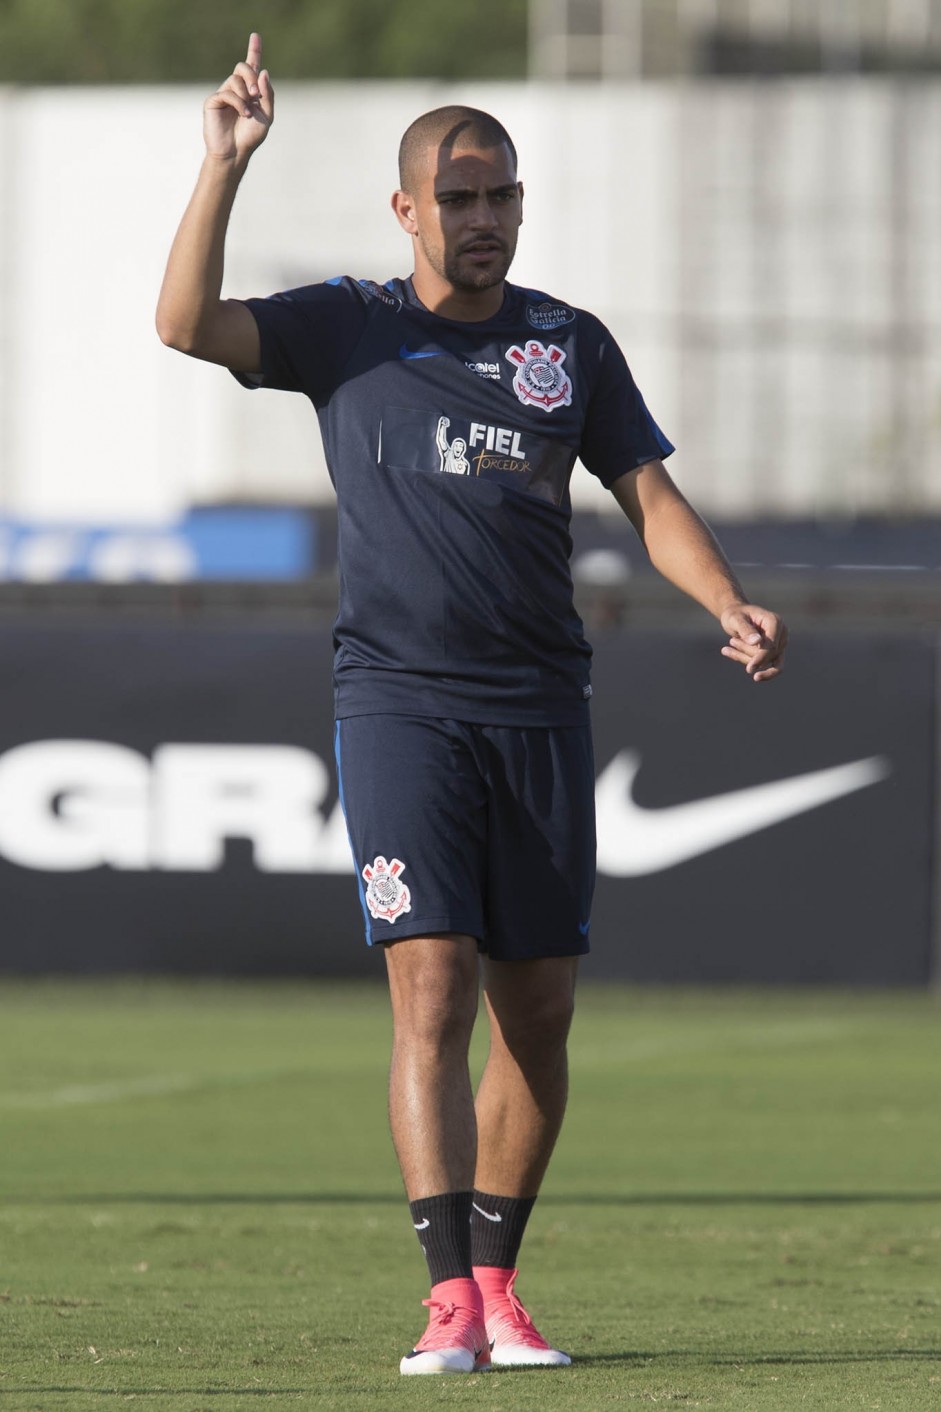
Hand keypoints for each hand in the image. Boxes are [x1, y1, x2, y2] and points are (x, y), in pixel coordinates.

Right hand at [203, 33, 273, 164]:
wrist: (236, 152)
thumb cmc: (251, 136)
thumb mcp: (267, 115)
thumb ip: (267, 95)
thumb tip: (263, 72)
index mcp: (250, 91)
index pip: (252, 67)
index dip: (254, 51)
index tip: (256, 36)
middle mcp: (236, 89)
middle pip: (243, 67)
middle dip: (251, 77)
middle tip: (256, 94)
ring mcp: (224, 94)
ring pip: (235, 79)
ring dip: (245, 94)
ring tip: (247, 113)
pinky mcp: (213, 101)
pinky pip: (227, 93)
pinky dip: (238, 102)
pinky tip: (243, 114)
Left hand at [719, 604, 787, 682]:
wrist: (736, 615)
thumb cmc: (736, 614)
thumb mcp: (736, 619)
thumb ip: (746, 630)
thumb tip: (758, 642)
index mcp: (775, 622)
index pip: (772, 646)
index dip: (761, 658)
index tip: (749, 669)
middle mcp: (781, 634)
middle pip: (768, 655)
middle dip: (747, 652)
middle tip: (731, 641)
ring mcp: (779, 644)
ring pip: (765, 662)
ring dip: (744, 656)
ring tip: (732, 641)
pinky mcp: (774, 653)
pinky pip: (762, 665)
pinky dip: (744, 659)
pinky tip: (727, 651)